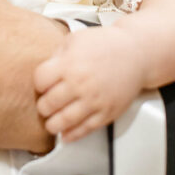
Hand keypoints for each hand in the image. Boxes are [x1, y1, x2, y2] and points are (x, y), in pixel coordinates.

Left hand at [34, 24, 145, 141]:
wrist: (136, 54)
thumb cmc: (106, 44)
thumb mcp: (76, 39)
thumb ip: (57, 55)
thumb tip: (44, 72)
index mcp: (69, 64)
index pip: (40, 81)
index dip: (38, 83)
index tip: (42, 84)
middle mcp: (80, 84)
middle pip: (48, 104)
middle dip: (43, 106)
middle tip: (44, 105)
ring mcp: (94, 101)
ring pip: (63, 121)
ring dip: (52, 125)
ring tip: (51, 122)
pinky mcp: (106, 113)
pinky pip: (85, 129)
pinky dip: (72, 135)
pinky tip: (65, 134)